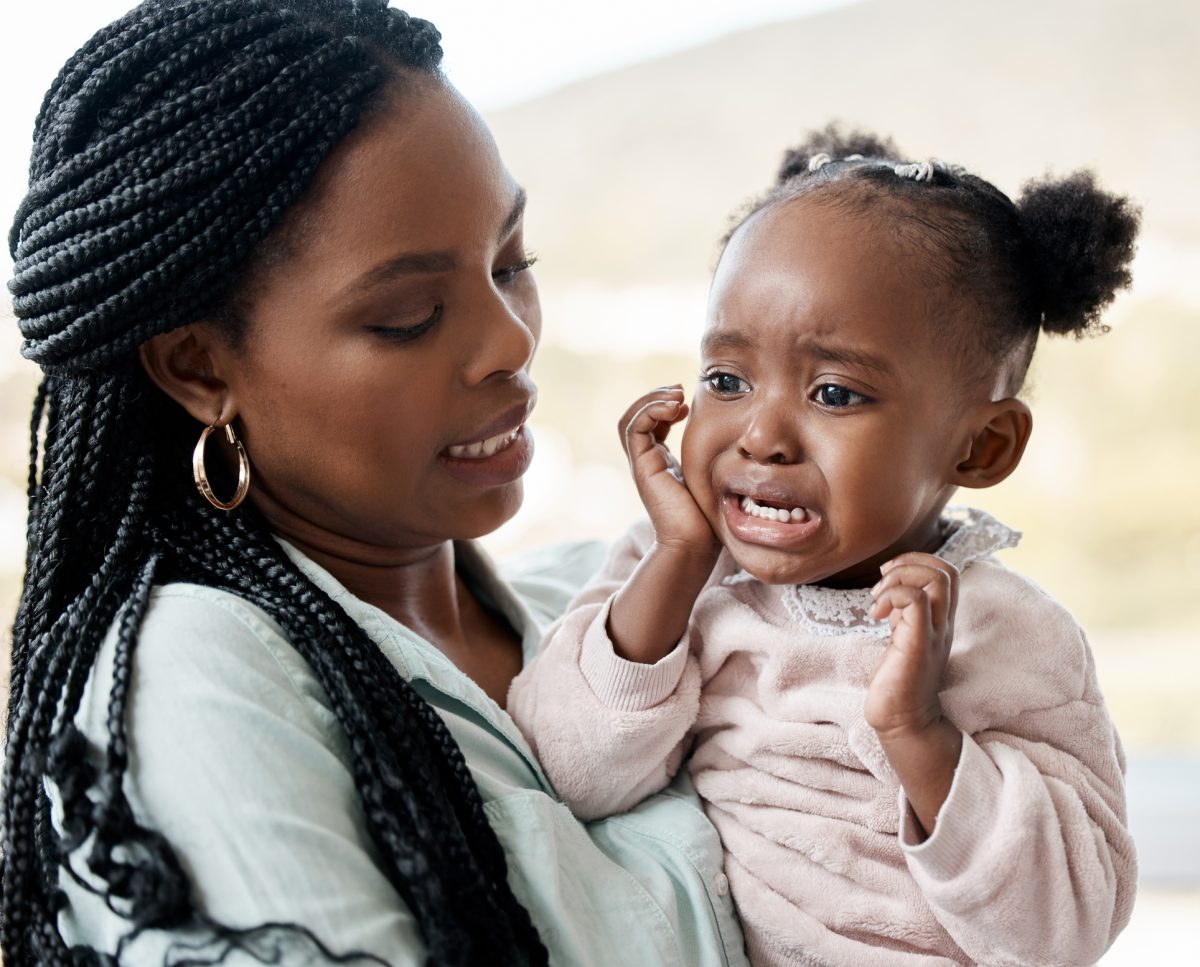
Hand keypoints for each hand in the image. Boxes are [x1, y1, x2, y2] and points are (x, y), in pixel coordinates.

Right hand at [618, 385, 716, 557]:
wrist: (696, 545)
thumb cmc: (710, 519)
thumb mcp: (713, 478)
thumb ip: (714, 458)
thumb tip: (735, 438)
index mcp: (660, 463)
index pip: (651, 423)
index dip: (665, 405)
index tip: (688, 402)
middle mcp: (646, 461)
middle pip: (635, 417)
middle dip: (656, 397)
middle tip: (680, 390)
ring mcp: (642, 464)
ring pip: (630, 419)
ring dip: (651, 400)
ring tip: (676, 396)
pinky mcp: (642, 466)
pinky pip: (635, 428)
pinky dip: (651, 411)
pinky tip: (674, 408)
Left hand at [864, 552, 958, 739]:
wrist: (901, 721)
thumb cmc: (896, 680)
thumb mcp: (902, 635)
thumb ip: (903, 612)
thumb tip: (892, 588)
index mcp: (939, 619)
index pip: (947, 572)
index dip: (917, 562)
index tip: (888, 577)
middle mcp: (942, 624)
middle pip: (946, 571)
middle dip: (909, 563)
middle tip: (882, 583)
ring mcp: (934, 634)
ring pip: (936, 580)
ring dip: (899, 579)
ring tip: (878, 600)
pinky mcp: (918, 644)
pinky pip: (916, 602)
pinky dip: (894, 596)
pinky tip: (876, 615)